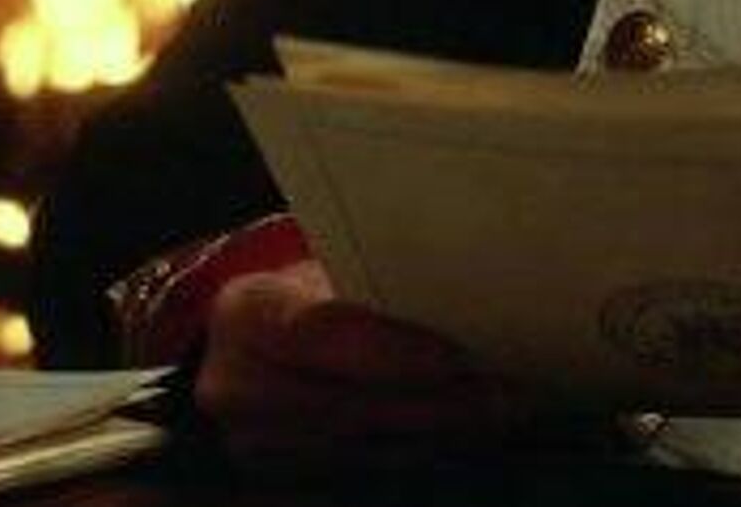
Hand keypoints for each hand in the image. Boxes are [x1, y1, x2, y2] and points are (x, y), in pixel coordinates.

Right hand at [193, 258, 536, 474]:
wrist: (260, 334)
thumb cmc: (315, 283)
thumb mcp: (329, 261)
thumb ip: (376, 276)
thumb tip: (467, 282)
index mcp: (245, 314)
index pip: (318, 331)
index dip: (389, 348)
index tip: (456, 354)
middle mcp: (236, 387)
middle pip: (346, 405)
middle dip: (433, 402)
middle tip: (504, 390)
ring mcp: (255, 445)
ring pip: (361, 448)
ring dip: (438, 434)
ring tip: (501, 411)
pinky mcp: (281, 479)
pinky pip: (361, 473)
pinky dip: (421, 453)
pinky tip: (468, 435)